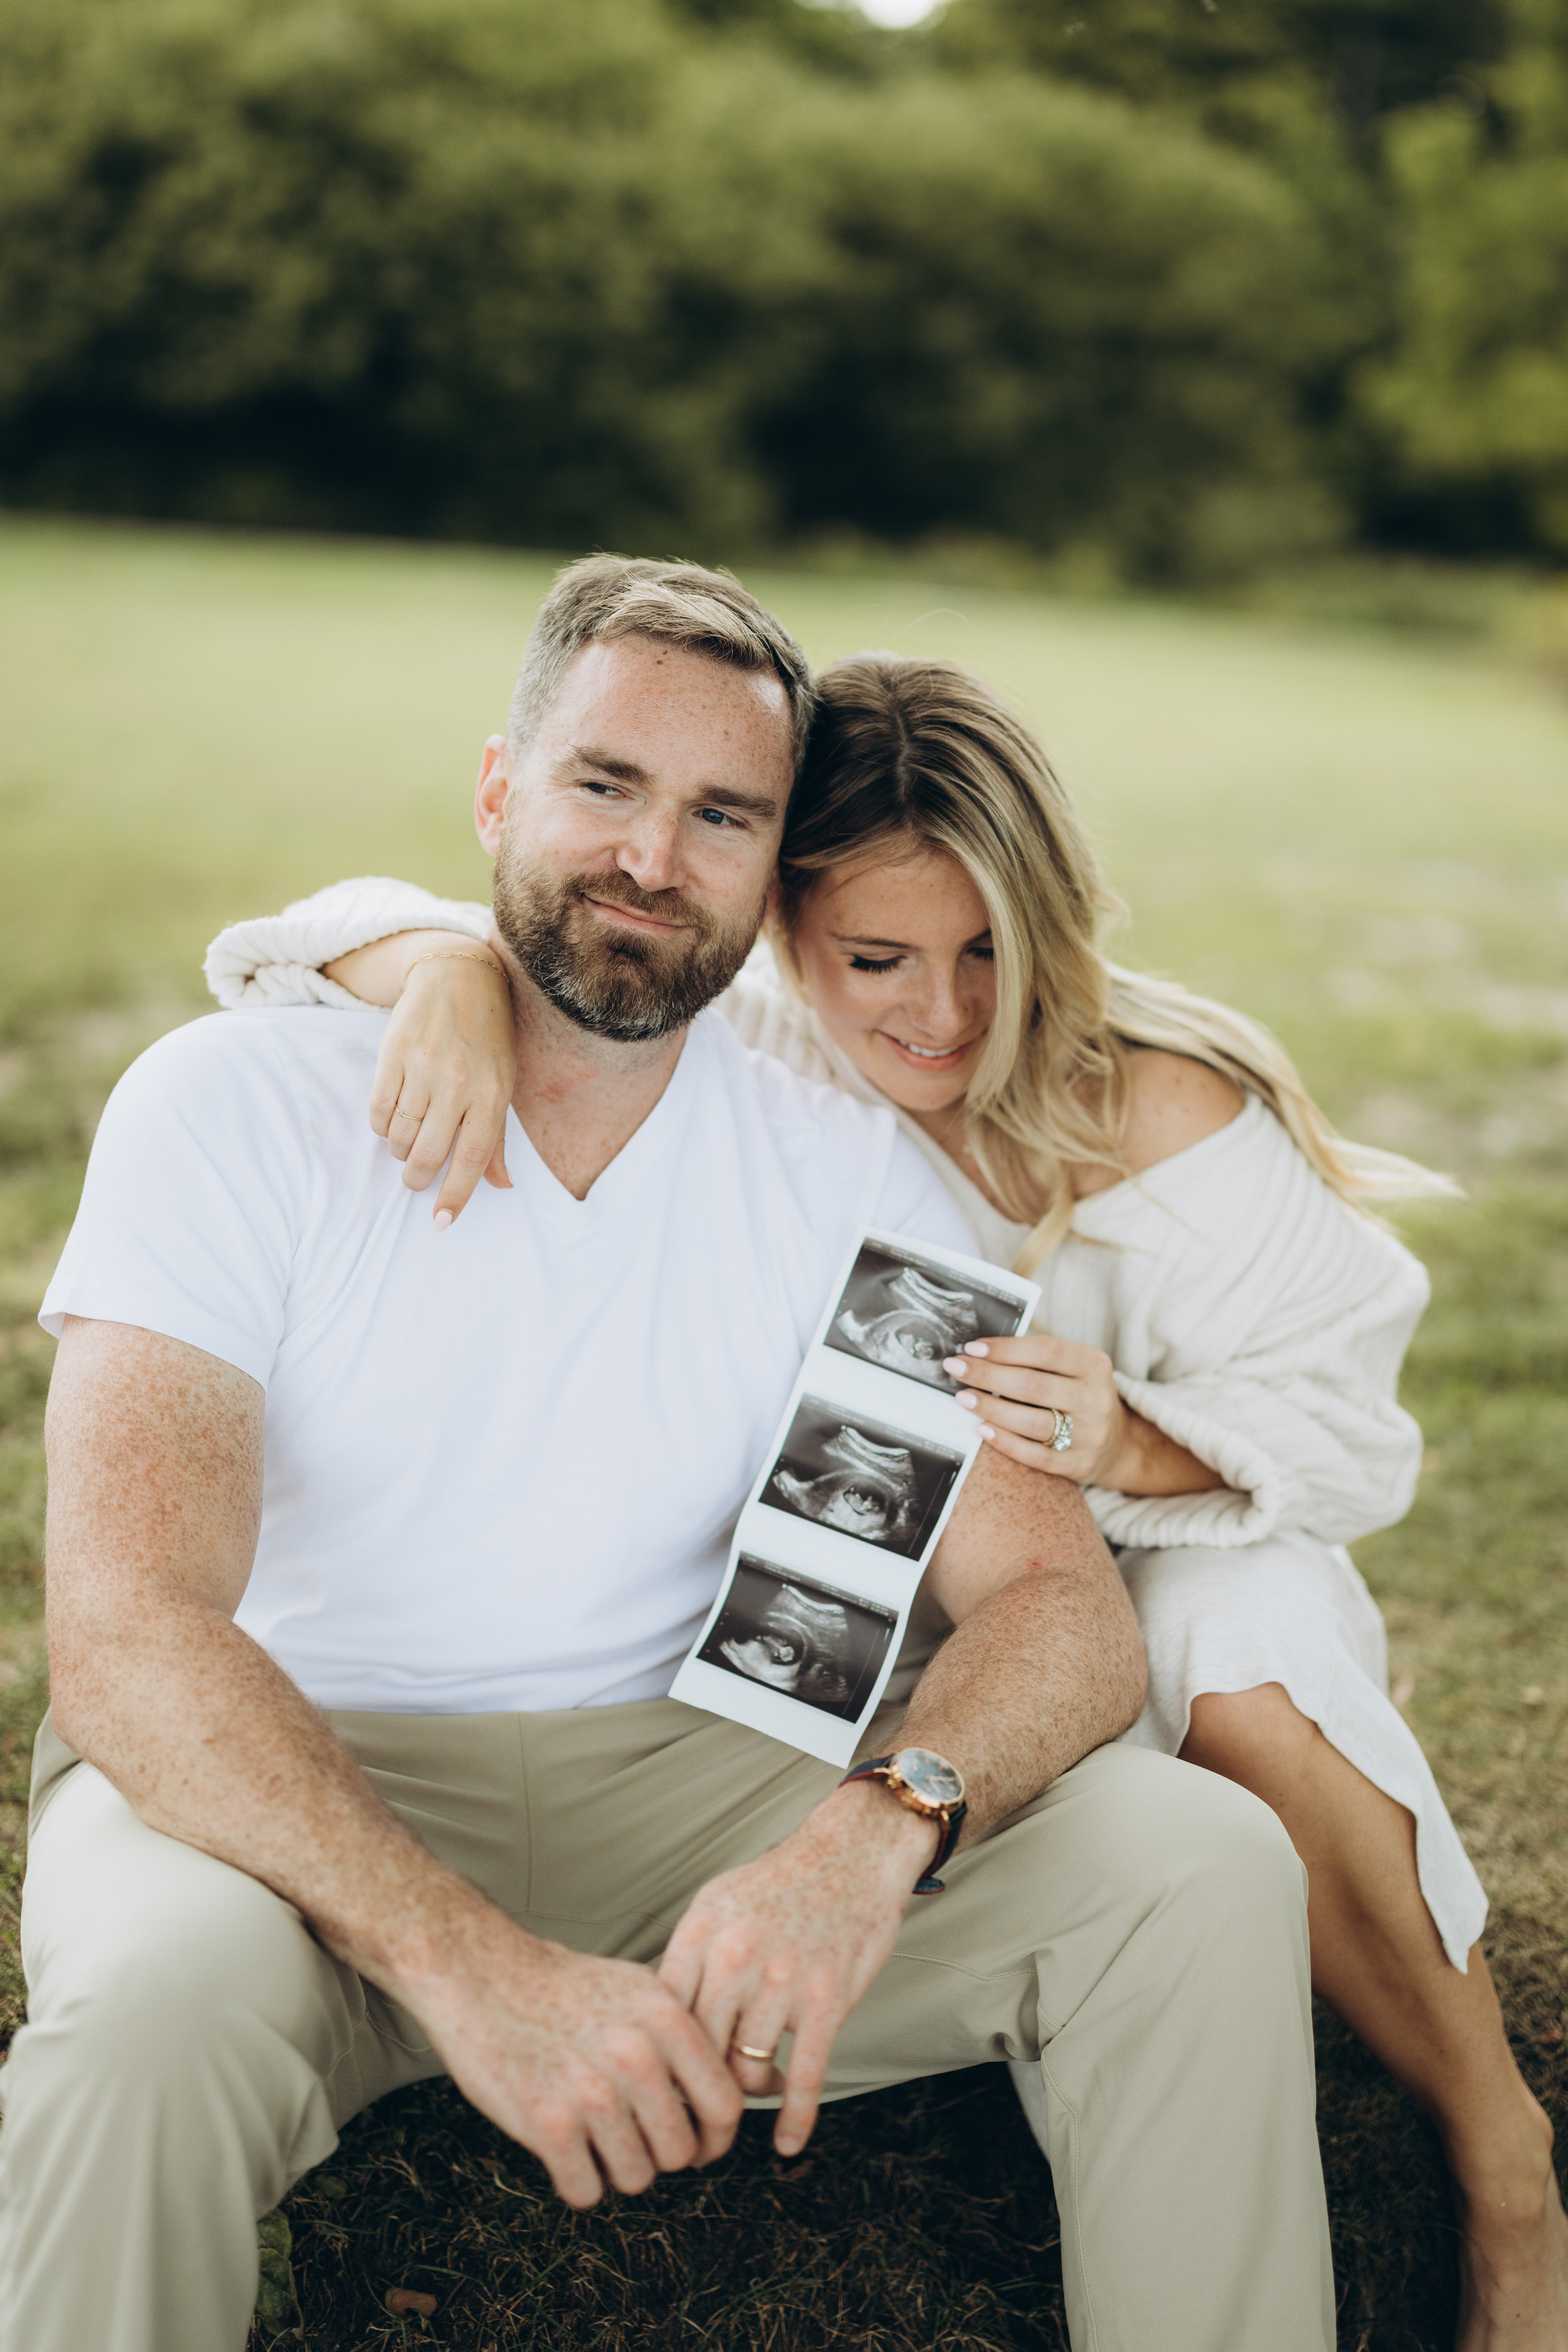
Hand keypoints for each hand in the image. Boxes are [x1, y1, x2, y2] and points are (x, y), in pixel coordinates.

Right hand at [367, 951, 516, 1224]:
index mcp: (493, 1095)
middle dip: (417, 1178)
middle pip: (429, 1154)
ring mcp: (424, 1068)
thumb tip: (500, 1186)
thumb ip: (497, 1137)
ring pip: (401, 1136)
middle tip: (414, 1180)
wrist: (459, 976)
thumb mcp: (504, 1084)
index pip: (473, 1159)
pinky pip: (379, 1111)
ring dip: (400, 1150)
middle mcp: (459, 1084)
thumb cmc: (488, 1038)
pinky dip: (382, 1126)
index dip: (456, 1195)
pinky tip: (392, 1119)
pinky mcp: (393, 1055)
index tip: (441, 1222)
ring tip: (408, 1141)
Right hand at [400, 1909, 742, 2208]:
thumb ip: (700, 2037)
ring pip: (636, 2177)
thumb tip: (779, 2081)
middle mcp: (637, 2055)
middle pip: (681, 2152)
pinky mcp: (547, 2123)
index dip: (716, 2139)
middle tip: (630, 2137)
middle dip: (660, 2155)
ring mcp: (592, 2091)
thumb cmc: (568, 1988)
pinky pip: (585, 2190)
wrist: (483, 1974)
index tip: (697, 2145)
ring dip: (616, 2168)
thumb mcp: (644, 1992)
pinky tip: (563, 2151)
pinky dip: (576, 2181)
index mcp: (668, 2020)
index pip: (726, 2107)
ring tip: (593, 2135)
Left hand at [658, 1783, 934, 2157]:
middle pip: (698, 2052)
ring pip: (746, 2070)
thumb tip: (655, 2024)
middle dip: (694, 2098)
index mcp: (701, 1932)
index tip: (655, 2091)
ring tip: (751, 2097)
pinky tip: (788, 2144)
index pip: (662, 2016)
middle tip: (694, 2125)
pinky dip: (796, 2119)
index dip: (657, 2062)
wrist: (852, 1854)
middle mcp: (735, 1957)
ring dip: (748, 2095)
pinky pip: (805, 2076)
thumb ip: (687, 1959)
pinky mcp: (827, 1999)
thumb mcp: (717, 1904)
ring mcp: (782, 1980)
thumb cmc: (779, 1884)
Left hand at [944, 1331, 1129, 1484]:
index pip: (1046, 1351)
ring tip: (963, 1397)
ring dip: (991, 1408)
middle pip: (1033, 1385)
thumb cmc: (1079, 1395)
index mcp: (1094, 1365)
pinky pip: (1035, 1455)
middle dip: (987, 1375)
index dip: (1005, 1349)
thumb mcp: (1074, 1368)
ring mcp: (1089, 1435)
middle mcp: (1095, 1399)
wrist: (1117, 1444)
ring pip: (1032, 1422)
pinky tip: (982, 1429)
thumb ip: (1037, 1358)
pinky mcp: (1077, 1464)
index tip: (971, 1348)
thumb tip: (980, 1351)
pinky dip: (1006, 1442)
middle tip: (955, 1368)